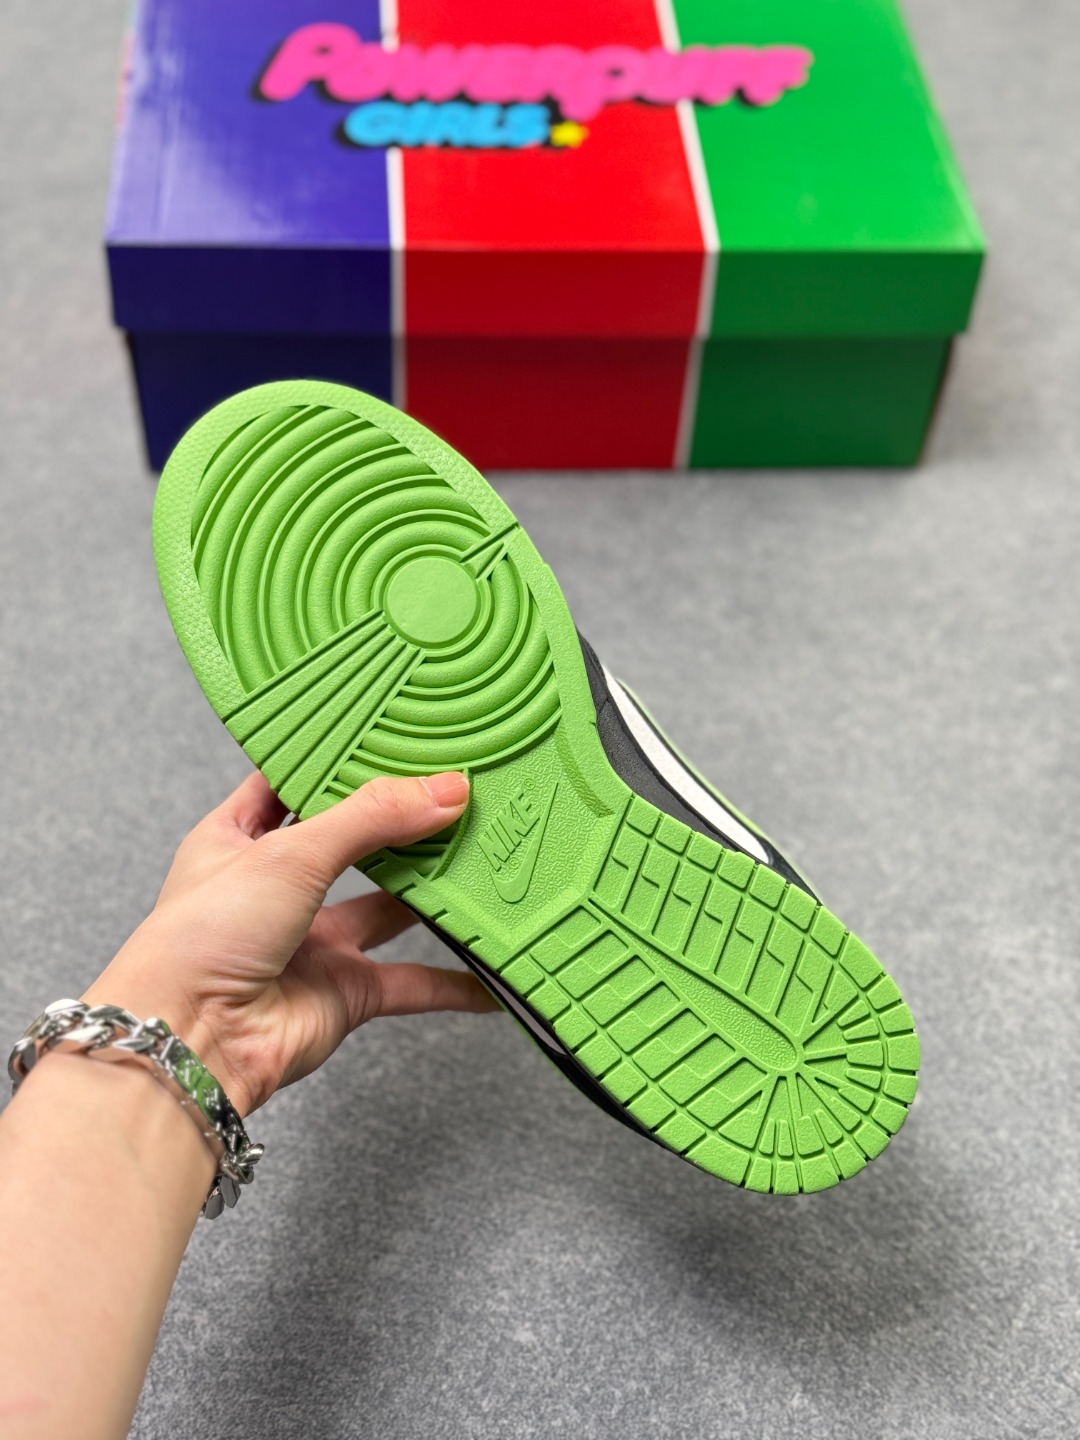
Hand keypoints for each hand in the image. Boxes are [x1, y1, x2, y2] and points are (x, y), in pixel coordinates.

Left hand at [81, 770, 496, 1115]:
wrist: (192, 1042)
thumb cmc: (201, 939)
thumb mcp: (290, 852)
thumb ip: (372, 818)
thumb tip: (444, 790)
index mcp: (238, 838)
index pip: (290, 784)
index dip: (333, 762)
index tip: (387, 738)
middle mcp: (275, 888)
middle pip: (352, 843)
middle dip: (399, 824)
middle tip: (452, 794)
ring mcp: (311, 942)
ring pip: (388, 909)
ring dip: (431, 893)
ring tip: (479, 861)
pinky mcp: (343, 992)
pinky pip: (410, 982)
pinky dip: (451, 981)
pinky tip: (486, 972)